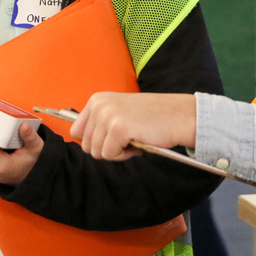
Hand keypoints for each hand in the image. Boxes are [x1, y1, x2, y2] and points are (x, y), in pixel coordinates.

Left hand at [69, 93, 196, 161]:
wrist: (179, 116)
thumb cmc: (152, 118)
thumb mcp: (119, 112)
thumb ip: (99, 123)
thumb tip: (81, 141)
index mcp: (97, 99)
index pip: (76, 131)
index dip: (94, 141)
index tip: (113, 138)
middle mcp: (99, 105)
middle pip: (86, 145)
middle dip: (106, 149)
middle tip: (127, 140)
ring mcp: (108, 116)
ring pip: (97, 152)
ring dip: (116, 153)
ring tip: (133, 140)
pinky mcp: (118, 128)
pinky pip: (110, 155)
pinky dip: (124, 155)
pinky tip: (138, 143)